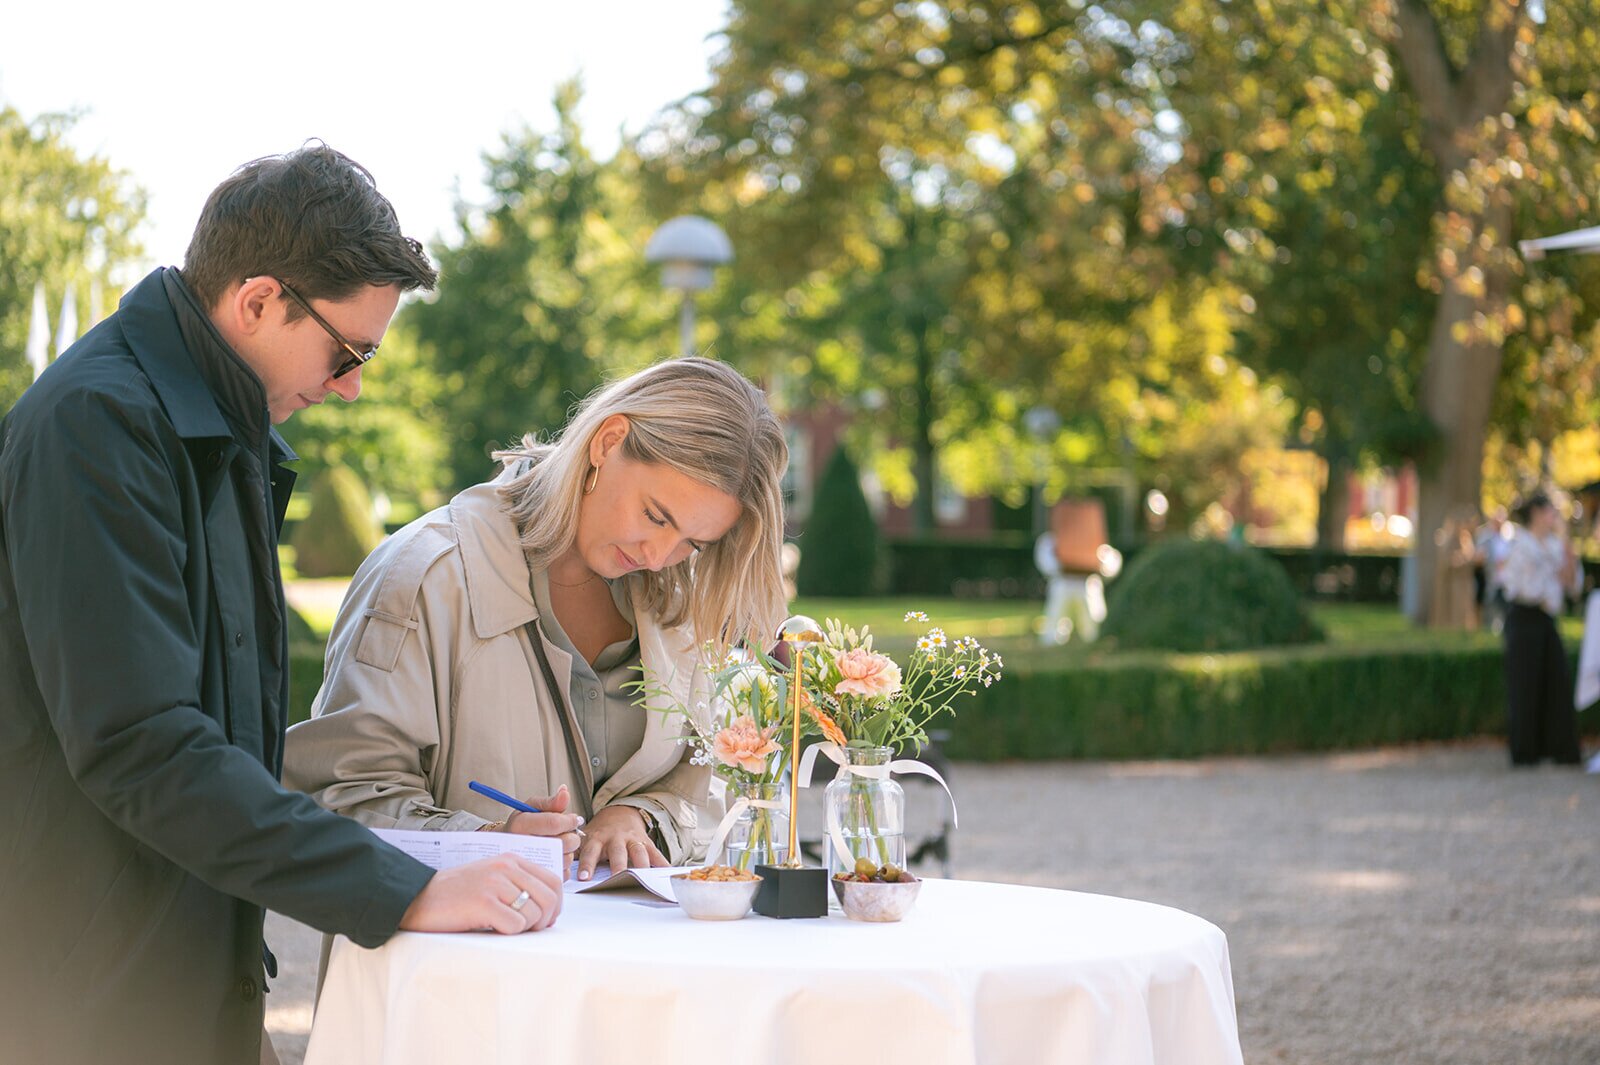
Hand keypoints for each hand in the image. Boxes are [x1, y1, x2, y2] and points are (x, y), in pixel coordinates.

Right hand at [398, 853, 561, 934]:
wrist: (417, 897)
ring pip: (534, 914)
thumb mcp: (491, 879)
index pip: (554, 881)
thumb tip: (549, 910)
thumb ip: (518, 885)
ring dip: (524, 929)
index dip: (556, 905)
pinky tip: (491, 929)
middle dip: (545, 920)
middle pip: (549, 898)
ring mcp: (494, 884)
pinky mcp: (483, 903)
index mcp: (511, 860)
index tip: (545, 919)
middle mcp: (506, 868)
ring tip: (502, 928)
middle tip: (527, 930)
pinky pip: (515, 925)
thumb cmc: (455, 895)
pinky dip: (509, 933)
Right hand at [503, 785, 585, 875]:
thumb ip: (550, 802)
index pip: (554, 823)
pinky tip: (555, 856)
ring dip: (569, 850)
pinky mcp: (540, 879)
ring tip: (558, 844)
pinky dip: (565, 863)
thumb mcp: (531, 808)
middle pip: (565, 842)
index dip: (570, 820)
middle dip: (572, 835)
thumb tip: (565, 791)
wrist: (506, 847)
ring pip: (567, 858)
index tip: (574, 819)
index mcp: (520, 826)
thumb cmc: (521, 824)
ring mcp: (531, 865)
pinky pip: (565, 872)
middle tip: (567, 832)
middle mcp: (524, 847)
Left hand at [575, 805, 667, 880]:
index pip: (590, 852)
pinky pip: (656, 854)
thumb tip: (557, 868)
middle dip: (618, 867)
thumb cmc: (598, 833)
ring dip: (642, 866)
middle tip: (617, 879)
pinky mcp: (646, 842)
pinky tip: (667, 874)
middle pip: (618, 853)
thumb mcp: (584, 837)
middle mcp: (616, 838)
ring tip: (644, 880)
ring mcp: (633, 840)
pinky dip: (663, 864)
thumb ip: (573, 851)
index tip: (584, 878)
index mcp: (598, 838)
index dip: (587, 864)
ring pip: (639, 853)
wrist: (620, 813)